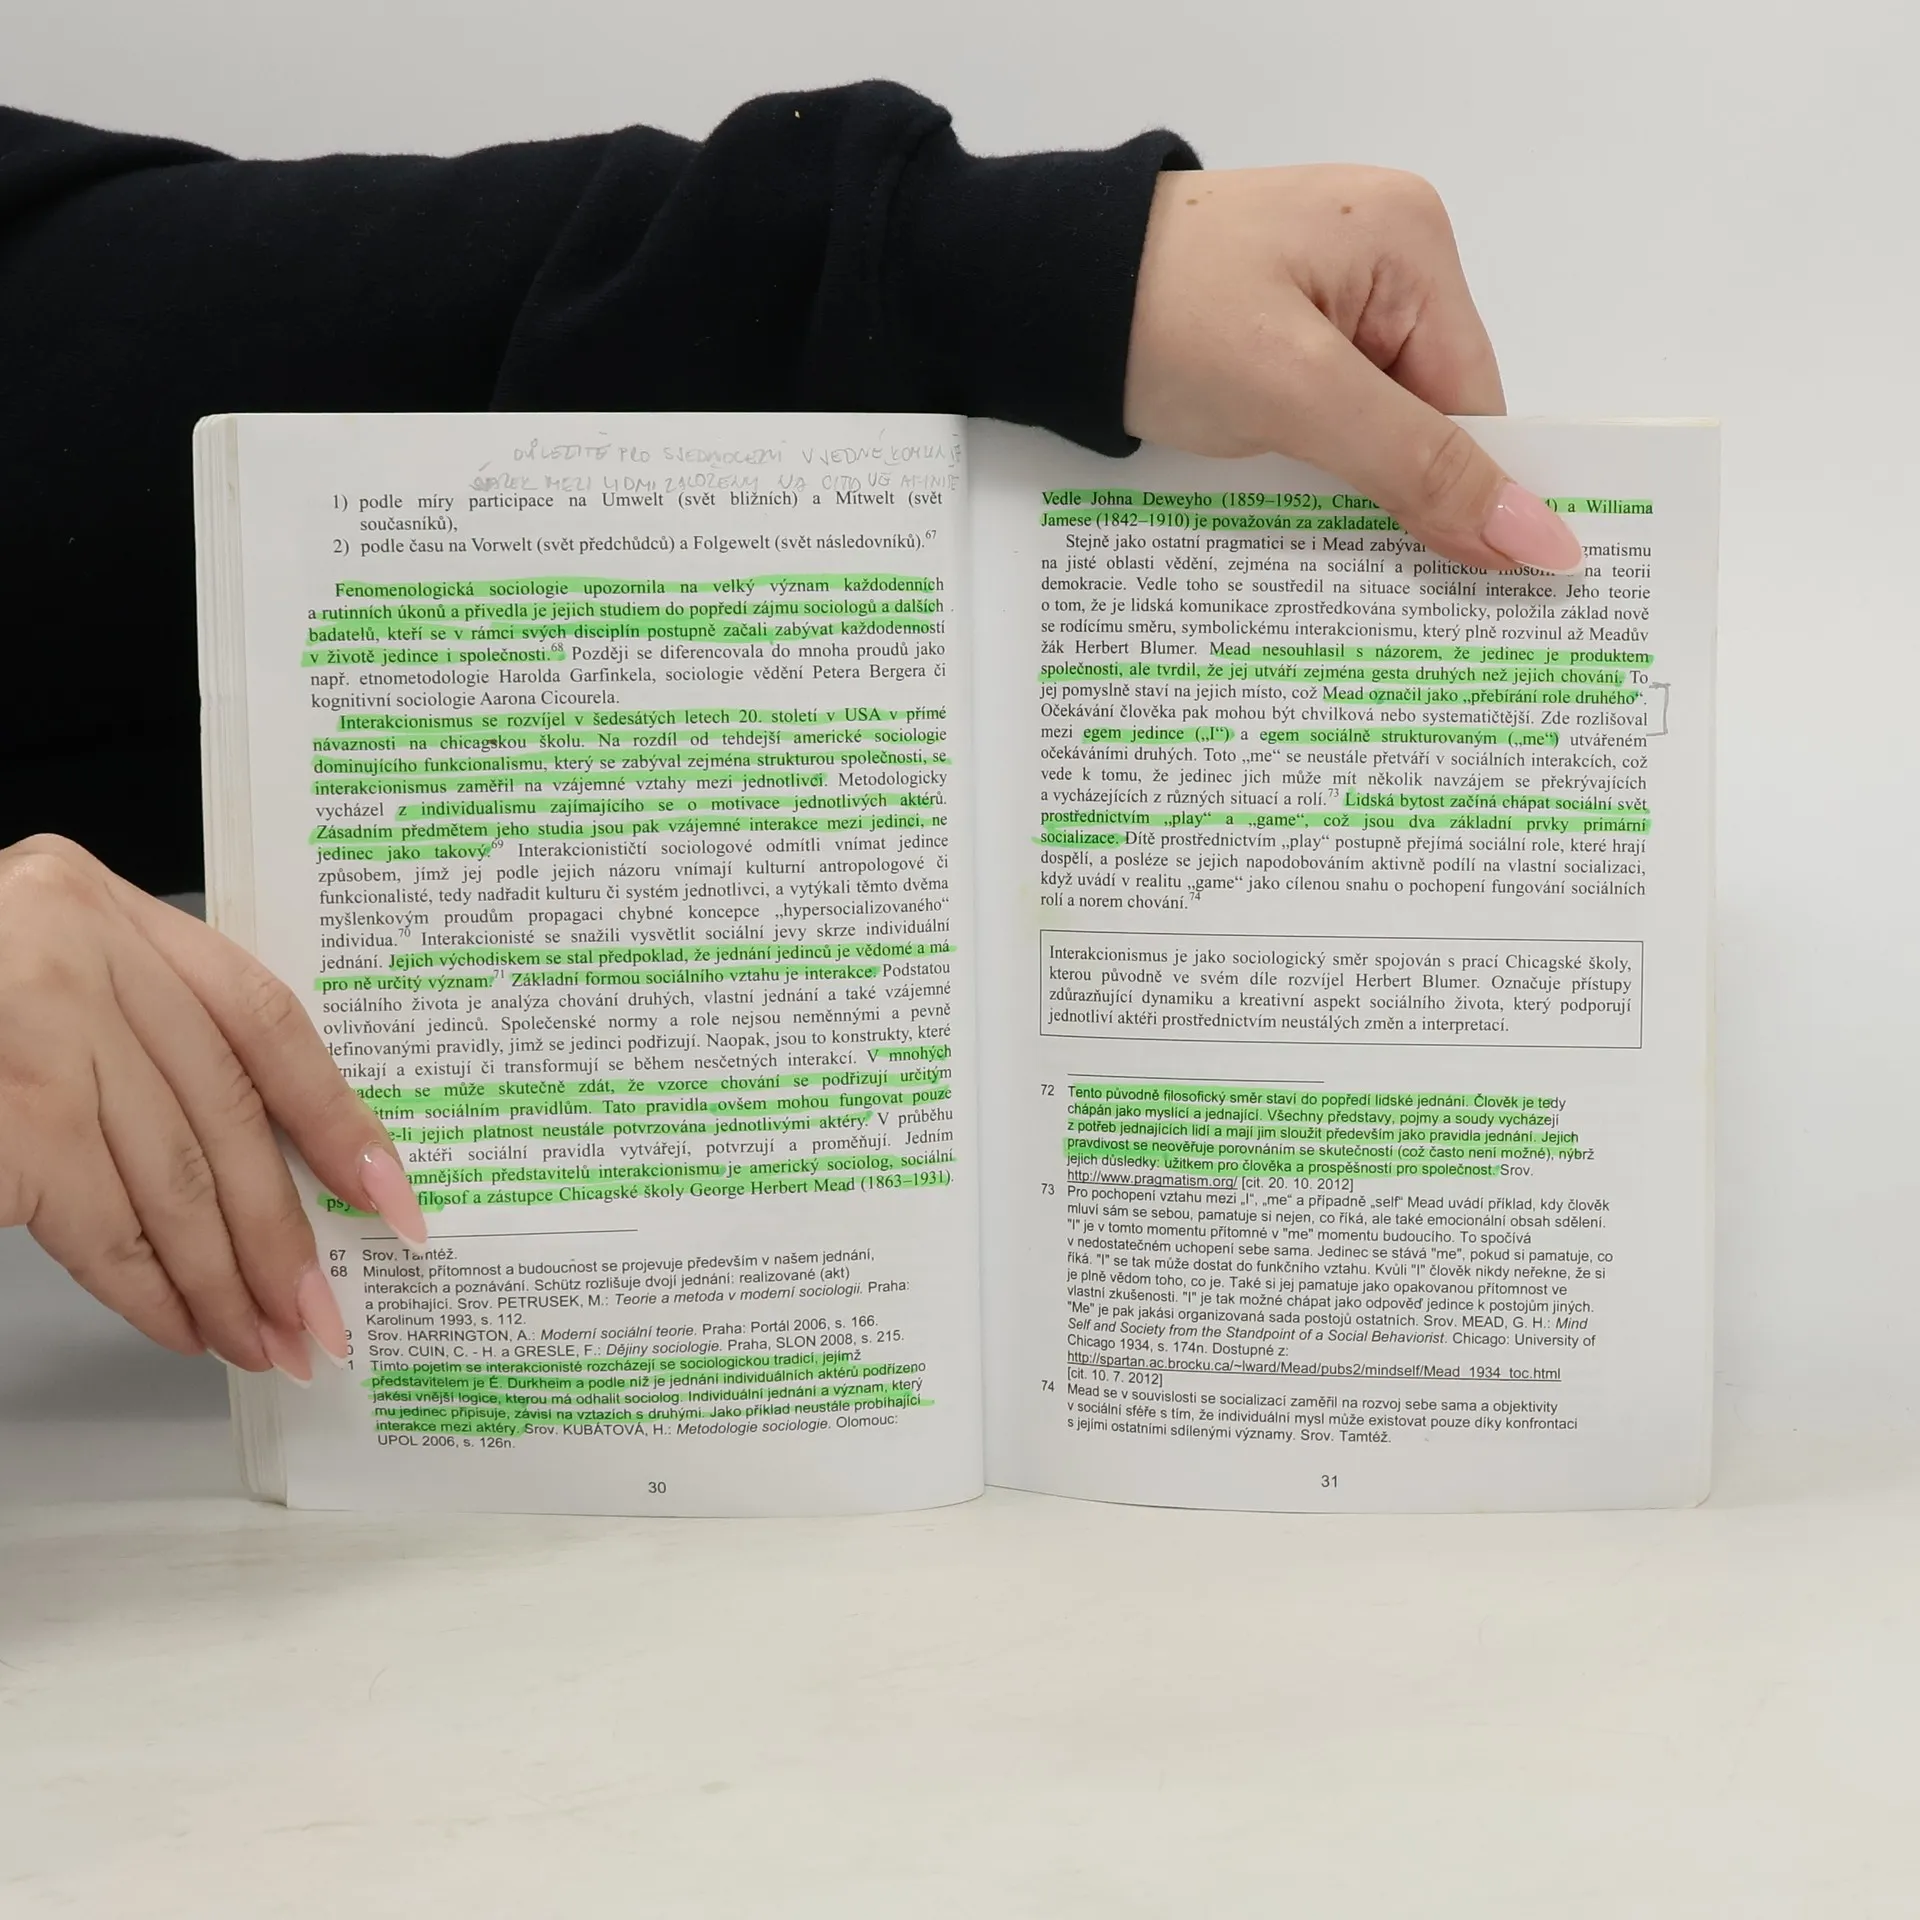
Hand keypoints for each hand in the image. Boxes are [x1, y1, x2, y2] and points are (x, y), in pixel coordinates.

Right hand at [0, 836, 427, 1378]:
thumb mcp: (48, 979)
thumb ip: (145, 1036)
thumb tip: (269, 1167)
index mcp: (100, 903)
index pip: (264, 1018)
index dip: (339, 1116)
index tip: (393, 1197)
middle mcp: (71, 946)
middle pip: (224, 1112)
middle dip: (284, 1232)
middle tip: (325, 1313)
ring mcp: (28, 1025)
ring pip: (168, 1176)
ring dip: (225, 1278)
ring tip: (265, 1340)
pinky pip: (93, 1220)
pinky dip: (145, 1287)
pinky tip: (181, 1325)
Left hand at [1125, 166, 1582, 573]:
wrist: (1025, 295)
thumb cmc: (1155, 319)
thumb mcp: (1297, 394)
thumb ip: (1415, 466)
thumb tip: (1539, 538)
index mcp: (1410, 241)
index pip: (1474, 399)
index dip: (1470, 493)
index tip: (1475, 592)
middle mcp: (1379, 257)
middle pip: (1428, 414)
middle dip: (1406, 496)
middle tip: (1400, 601)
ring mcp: (1321, 295)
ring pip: (1372, 426)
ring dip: (1352, 492)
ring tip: (1336, 566)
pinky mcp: (1270, 333)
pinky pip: (1321, 418)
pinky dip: (1310, 472)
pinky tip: (1293, 518)